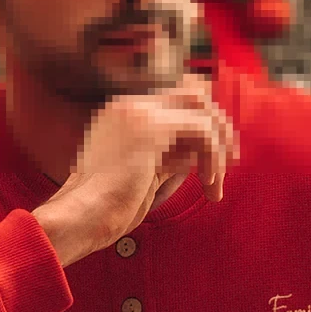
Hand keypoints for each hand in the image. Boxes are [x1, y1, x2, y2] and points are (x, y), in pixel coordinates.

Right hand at [33, 73, 238, 265]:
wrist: (81, 216)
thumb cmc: (106, 209)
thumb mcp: (143, 175)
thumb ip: (168, 157)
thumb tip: (196, 155)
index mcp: (122, 113)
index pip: (177, 99)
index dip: (203, 123)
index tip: (217, 155)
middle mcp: (130, 105)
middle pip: (194, 95)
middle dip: (218, 128)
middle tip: (229, 161)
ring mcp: (139, 113)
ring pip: (202, 113)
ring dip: (217, 149)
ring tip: (214, 183)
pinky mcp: (151, 128)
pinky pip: (202, 131)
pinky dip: (213, 158)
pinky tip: (208, 183)